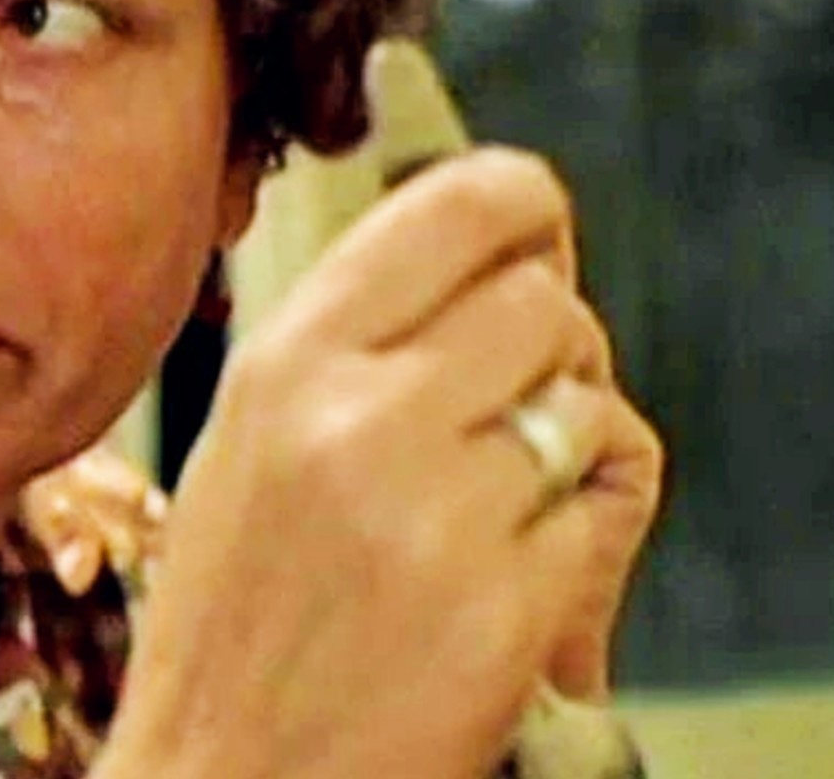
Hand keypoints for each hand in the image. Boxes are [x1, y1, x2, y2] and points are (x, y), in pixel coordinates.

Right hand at [100, 148, 662, 778]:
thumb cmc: (233, 626)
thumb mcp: (250, 448)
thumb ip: (354, 346)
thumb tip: (500, 256)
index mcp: (282, 364)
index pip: (455, 206)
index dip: (521, 206)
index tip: (537, 229)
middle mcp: (355, 416)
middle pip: (544, 303)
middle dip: (547, 355)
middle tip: (505, 422)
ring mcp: (434, 512)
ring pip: (588, 405)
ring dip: (565, 452)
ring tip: (493, 519)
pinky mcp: (505, 607)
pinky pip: (600, 510)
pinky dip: (574, 543)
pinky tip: (504, 589)